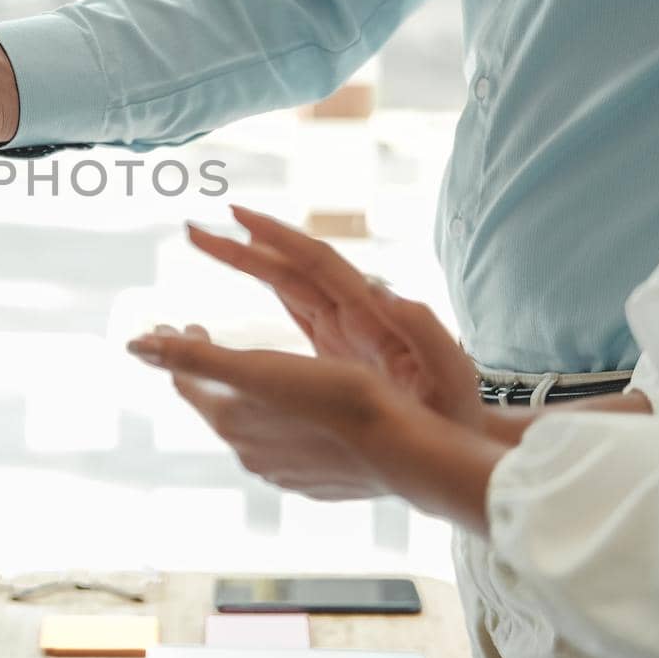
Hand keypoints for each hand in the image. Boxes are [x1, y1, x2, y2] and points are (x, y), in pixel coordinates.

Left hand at [127, 324, 501, 533]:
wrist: (403, 448)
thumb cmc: (334, 397)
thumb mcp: (257, 366)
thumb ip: (193, 356)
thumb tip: (133, 345)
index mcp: (230, 421)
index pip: (187, 380)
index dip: (179, 347)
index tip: (180, 321)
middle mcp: (248, 453)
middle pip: (215, 405)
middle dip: (208, 370)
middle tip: (206, 337)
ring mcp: (282, 472)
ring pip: (249, 428)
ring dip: (243, 397)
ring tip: (252, 374)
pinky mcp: (315, 482)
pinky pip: (284, 446)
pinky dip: (278, 421)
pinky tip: (297, 413)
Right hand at [187, 206, 484, 431]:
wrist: (464, 441)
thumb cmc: (459, 412)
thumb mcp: (451, 376)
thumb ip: (425, 332)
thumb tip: (391, 293)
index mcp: (372, 315)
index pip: (317, 263)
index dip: (278, 237)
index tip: (236, 216)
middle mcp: (355, 313)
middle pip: (292, 267)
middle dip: (244, 245)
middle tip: (194, 229)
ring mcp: (345, 330)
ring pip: (288, 284)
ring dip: (248, 261)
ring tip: (205, 242)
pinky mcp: (339, 350)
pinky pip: (296, 310)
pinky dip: (269, 288)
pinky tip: (250, 280)